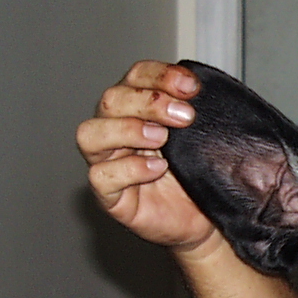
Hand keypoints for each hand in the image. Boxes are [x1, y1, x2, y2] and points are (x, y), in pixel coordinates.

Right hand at [76, 60, 220, 254]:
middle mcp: (117, 131)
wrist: (206, 223)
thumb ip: (196, 112)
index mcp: (138, 110)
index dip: (159, 75)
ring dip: (128, 130)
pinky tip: (156, 168)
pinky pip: (100, 176)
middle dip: (149, 102)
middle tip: (185, 116)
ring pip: (91, 134)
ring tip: (162, 138)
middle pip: (111, 100)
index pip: (135, 77)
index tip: (191, 86)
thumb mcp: (202, 139)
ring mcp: (109, 163)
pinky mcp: (110, 196)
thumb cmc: (199, 178)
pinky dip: (128, 169)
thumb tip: (201, 86)